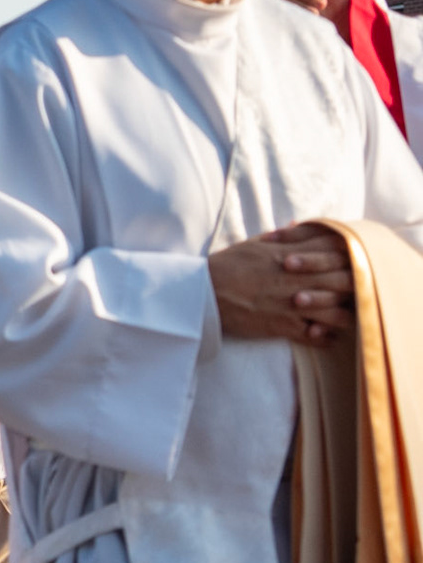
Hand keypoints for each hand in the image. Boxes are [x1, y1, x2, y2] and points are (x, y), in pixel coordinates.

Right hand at [208, 224, 353, 345]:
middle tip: (360, 287)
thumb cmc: (226, 267)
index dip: (350, 252)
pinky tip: (327, 335)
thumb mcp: (253, 245)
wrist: (202, 294)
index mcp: (288, 255)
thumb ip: (282, 237)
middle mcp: (294, 279)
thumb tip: (302, 225)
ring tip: (347, 314)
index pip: (333, 250)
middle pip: (343, 279)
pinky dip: (326, 337)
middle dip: (356, 282)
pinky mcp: (282, 327)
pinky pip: (316, 336)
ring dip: (346, 312)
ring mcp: (290, 304)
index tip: (355, 257)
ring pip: (336, 311)